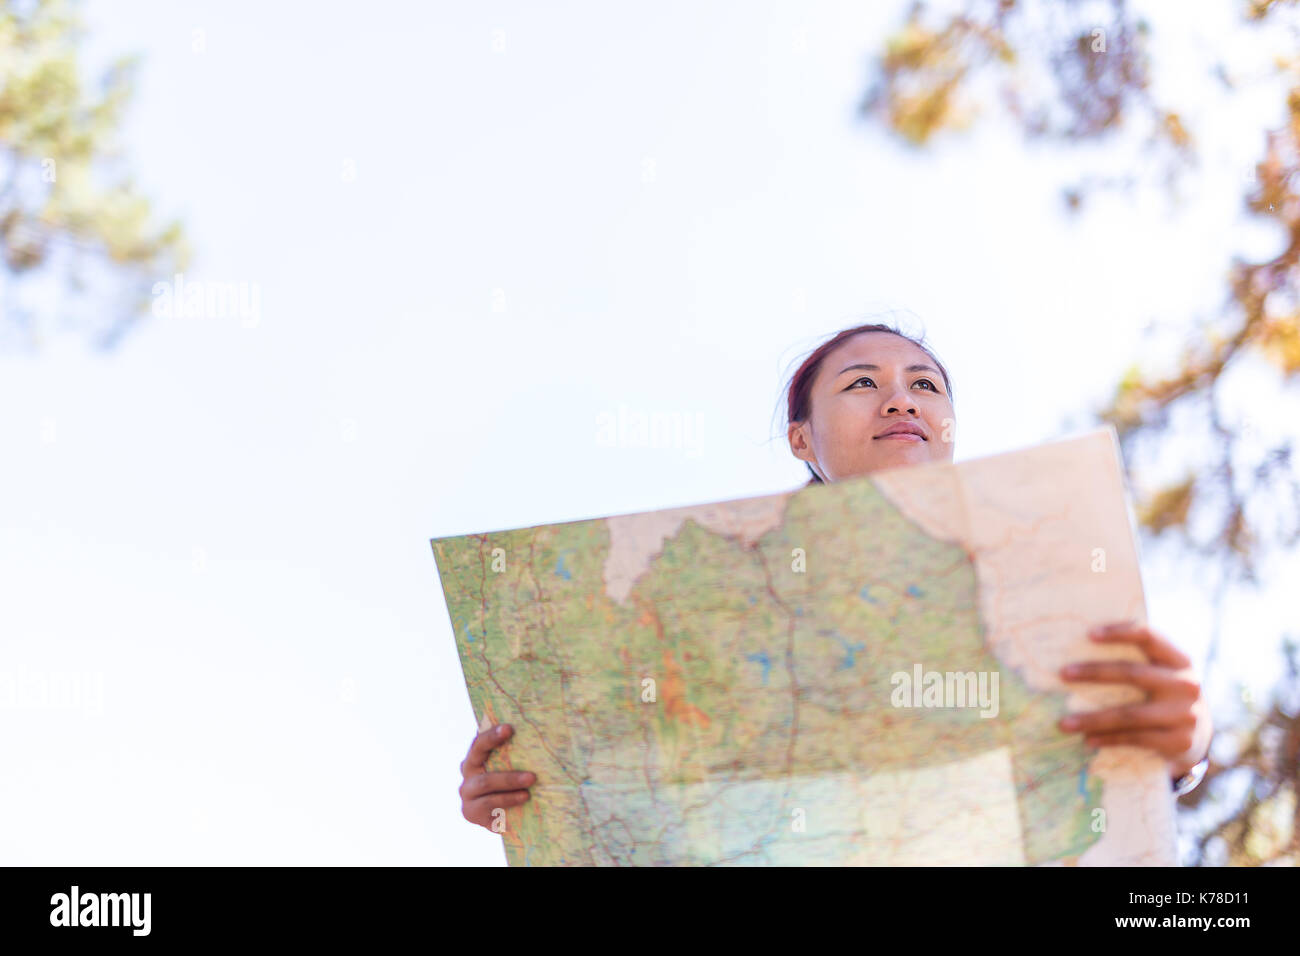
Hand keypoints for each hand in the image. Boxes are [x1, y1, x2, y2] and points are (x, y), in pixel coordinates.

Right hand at [459, 723, 535, 830]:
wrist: (514, 819)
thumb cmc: (517, 785)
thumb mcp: (517, 767)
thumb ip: (519, 753)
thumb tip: (545, 732)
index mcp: (477, 757)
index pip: (480, 742)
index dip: (492, 734)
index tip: (509, 728)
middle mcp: (469, 773)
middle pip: (477, 757)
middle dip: (495, 745)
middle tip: (522, 752)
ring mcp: (468, 793)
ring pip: (485, 782)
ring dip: (509, 780)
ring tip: (531, 779)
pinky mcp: (471, 812)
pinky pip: (489, 803)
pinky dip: (508, 799)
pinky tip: (524, 797)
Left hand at [1056, 621, 1211, 780]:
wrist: (1198, 736)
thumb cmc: (1163, 695)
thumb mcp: (1160, 673)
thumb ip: (1136, 660)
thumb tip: (1079, 648)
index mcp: (1179, 660)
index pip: (1149, 637)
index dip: (1120, 632)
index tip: (1088, 634)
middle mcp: (1186, 684)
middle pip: (1133, 673)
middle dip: (1094, 672)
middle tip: (1063, 674)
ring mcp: (1185, 714)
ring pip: (1130, 714)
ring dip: (1092, 719)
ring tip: (1064, 723)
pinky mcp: (1179, 741)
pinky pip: (1136, 738)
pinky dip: (1108, 739)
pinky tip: (1088, 739)